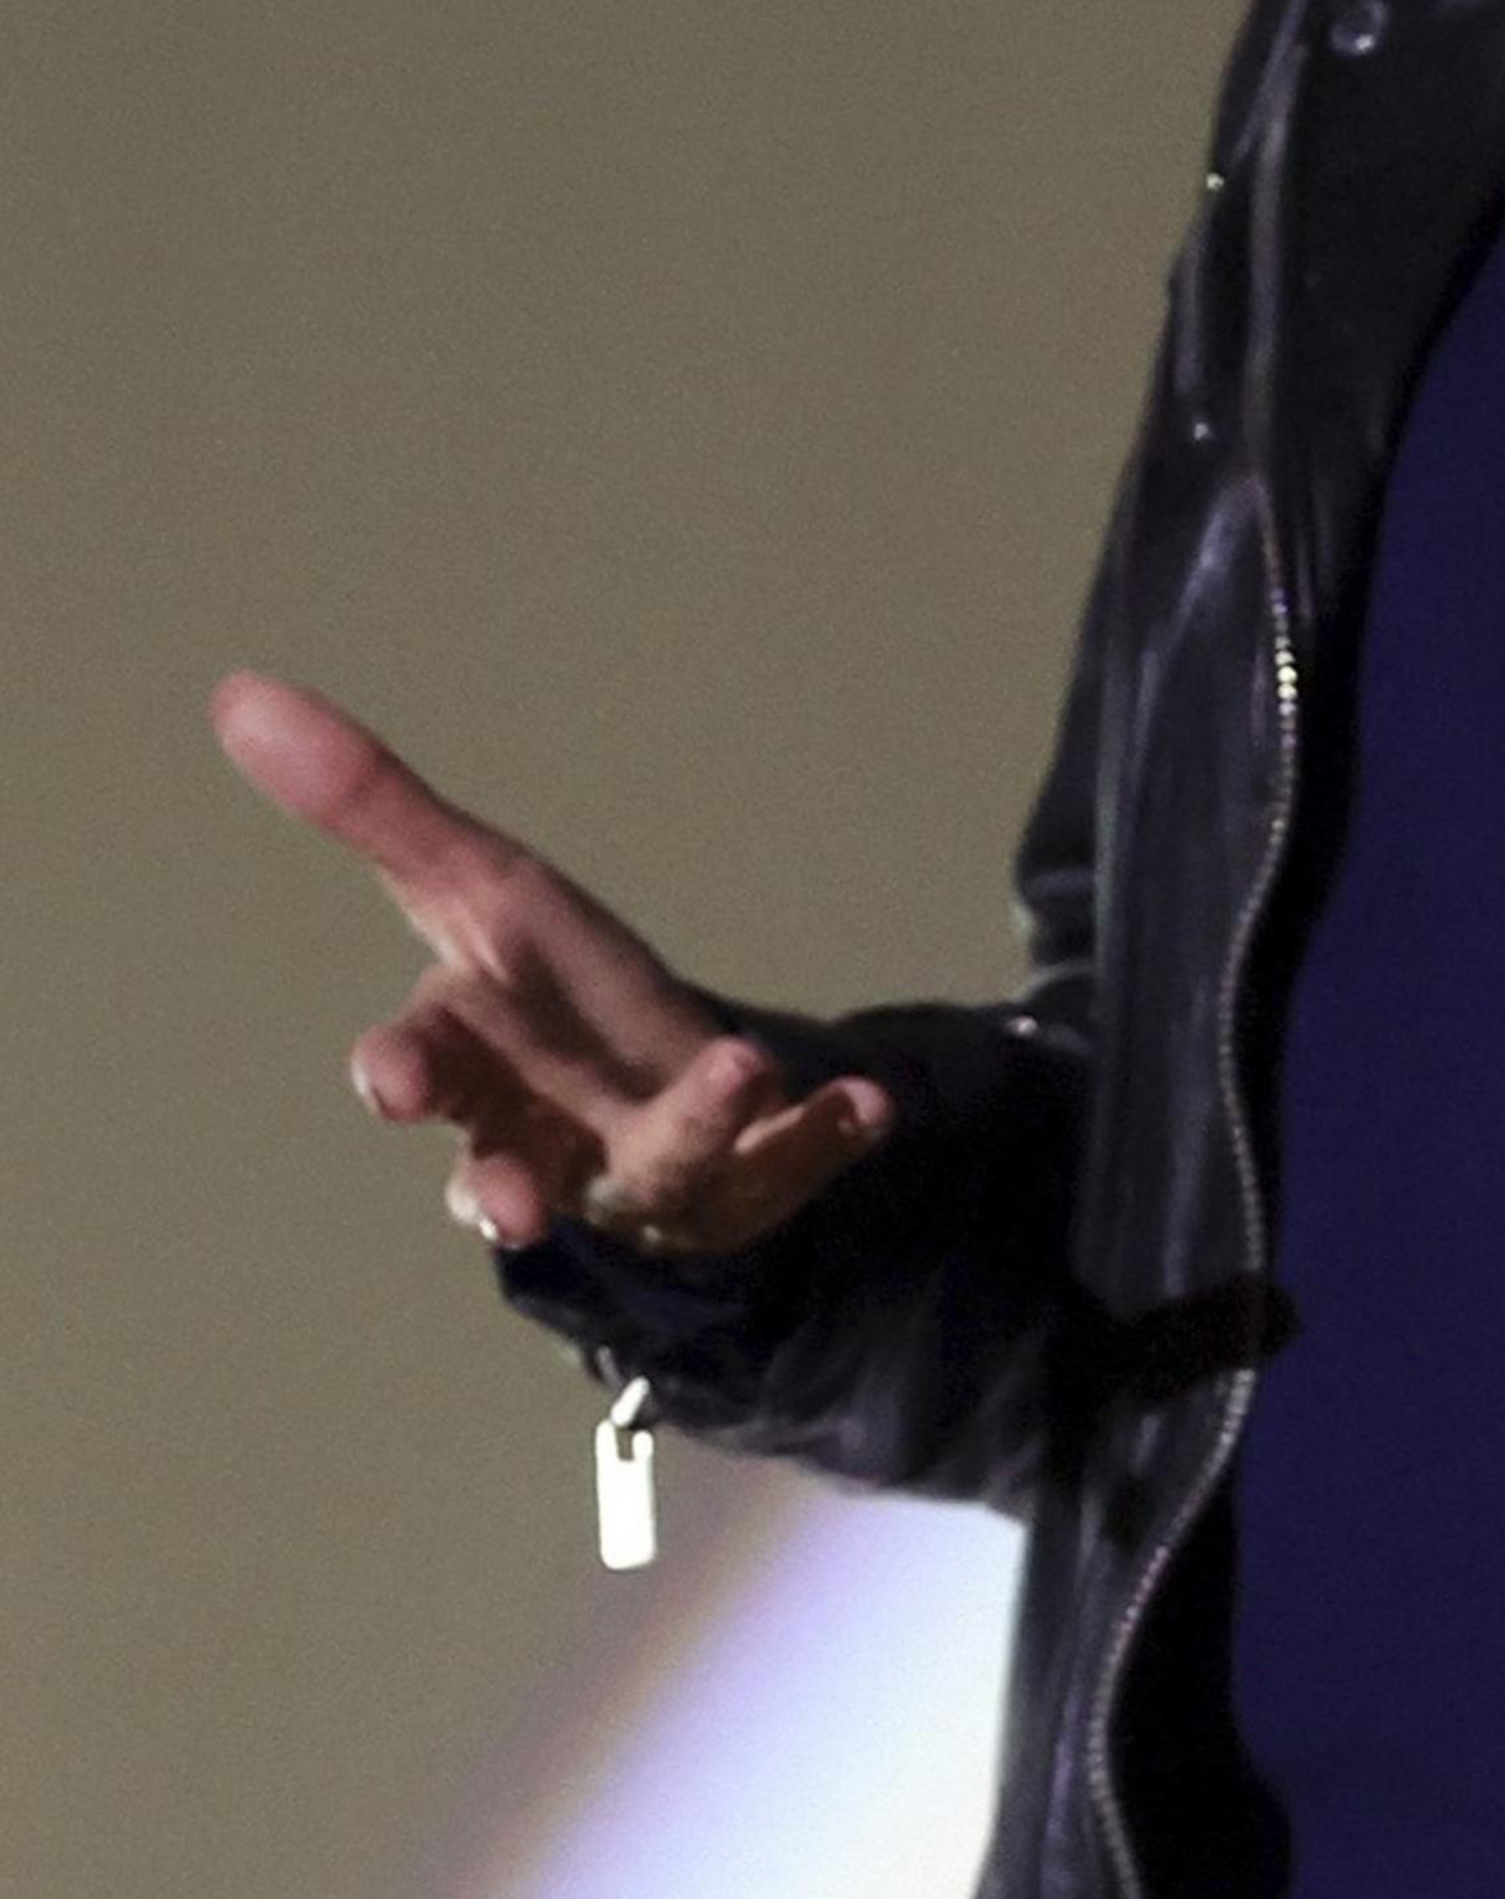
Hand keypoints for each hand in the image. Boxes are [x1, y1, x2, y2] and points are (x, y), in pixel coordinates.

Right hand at [208, 673, 890, 1259]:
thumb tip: (237, 691)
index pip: (418, 1070)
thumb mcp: (475, 892)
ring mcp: (646, 1169)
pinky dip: (825, 1133)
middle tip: (513, 1207)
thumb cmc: (546, 1007)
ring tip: (747, 1064)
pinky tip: (872, 1104)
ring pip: (659, 1168)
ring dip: (700, 1121)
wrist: (658, 1105)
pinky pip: (790, 1162)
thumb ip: (374, 807)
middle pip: (511, 1166)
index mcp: (473, 1062)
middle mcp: (546, 1136)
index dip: (404, 1075)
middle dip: (505, 1185)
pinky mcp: (746, 1180)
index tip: (397, 1081)